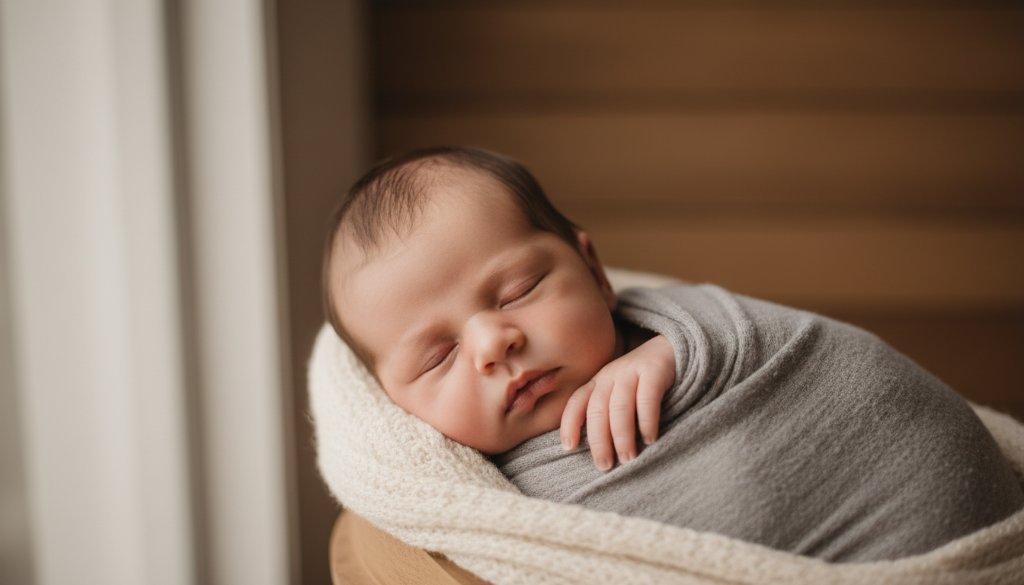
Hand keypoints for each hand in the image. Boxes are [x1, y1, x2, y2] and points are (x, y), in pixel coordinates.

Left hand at [560, 335, 674, 470]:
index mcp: (598, 382)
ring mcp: (632, 371)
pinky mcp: (655, 371)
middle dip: (598, 440)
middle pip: (597, 409)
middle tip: (604, 465)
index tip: (568, 447)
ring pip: (619, 407)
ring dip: (622, 436)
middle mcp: (611, 375)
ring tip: (628, 458)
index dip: (569, 424)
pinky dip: (646, 422)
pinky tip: (650, 439)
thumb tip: (599, 450)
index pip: (577, 402)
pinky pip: (647, 399)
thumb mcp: (620, 392)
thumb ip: (608, 412)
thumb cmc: (644, 382)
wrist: (674, 348)